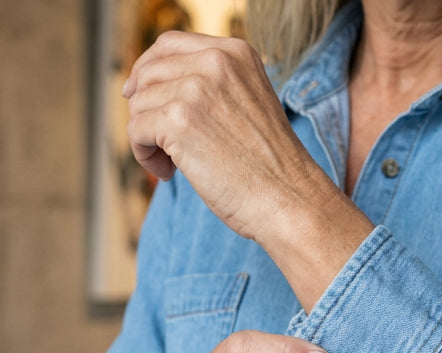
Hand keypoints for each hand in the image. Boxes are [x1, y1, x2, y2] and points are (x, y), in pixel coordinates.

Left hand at [124, 31, 310, 239]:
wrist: (289, 201)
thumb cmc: (271, 169)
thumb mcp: (248, 107)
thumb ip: (212, 88)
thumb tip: (151, 90)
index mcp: (236, 54)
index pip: (169, 45)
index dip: (146, 70)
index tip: (136, 95)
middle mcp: (216, 62)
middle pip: (148, 75)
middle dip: (146, 111)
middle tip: (164, 147)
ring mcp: (196, 90)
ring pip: (139, 105)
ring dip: (147, 139)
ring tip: (172, 166)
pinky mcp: (179, 121)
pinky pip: (136, 130)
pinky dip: (144, 156)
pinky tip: (169, 173)